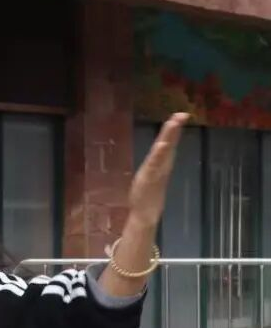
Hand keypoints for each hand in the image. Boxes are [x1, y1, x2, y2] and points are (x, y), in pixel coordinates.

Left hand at [128, 113, 188, 229]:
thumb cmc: (148, 194)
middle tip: (182, 114)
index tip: (181, 114)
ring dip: (168, 136)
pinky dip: (158, 154)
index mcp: (162, 162)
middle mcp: (162, 164)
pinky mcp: (149, 178)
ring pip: (163, 150)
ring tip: (173, 123)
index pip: (169, 142)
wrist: (146, 213)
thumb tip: (162, 150)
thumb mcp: (152, 174)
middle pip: (169, 143)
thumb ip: (157, 162)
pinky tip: (161, 144)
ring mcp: (156, 171)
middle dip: (174, 128)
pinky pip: (154, 164)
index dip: (174, 128)